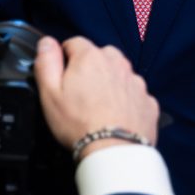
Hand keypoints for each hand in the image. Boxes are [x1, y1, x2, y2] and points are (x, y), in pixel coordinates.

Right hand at [34, 37, 157, 156]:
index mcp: (90, 57)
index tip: (63, 77)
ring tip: (98, 109)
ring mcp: (136, 82)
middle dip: (90, 70)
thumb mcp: (49, 93)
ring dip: (110, 84)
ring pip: (119, 74)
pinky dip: (126, 102)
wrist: (113, 152)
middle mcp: (117, 64)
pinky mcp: (148, 101)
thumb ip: (47, 62)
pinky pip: (134, 95)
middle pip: (100, 56)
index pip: (74, 43)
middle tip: (80, 95)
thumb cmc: (79, 124)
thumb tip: (47, 42)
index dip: (65, 59)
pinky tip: (116, 118)